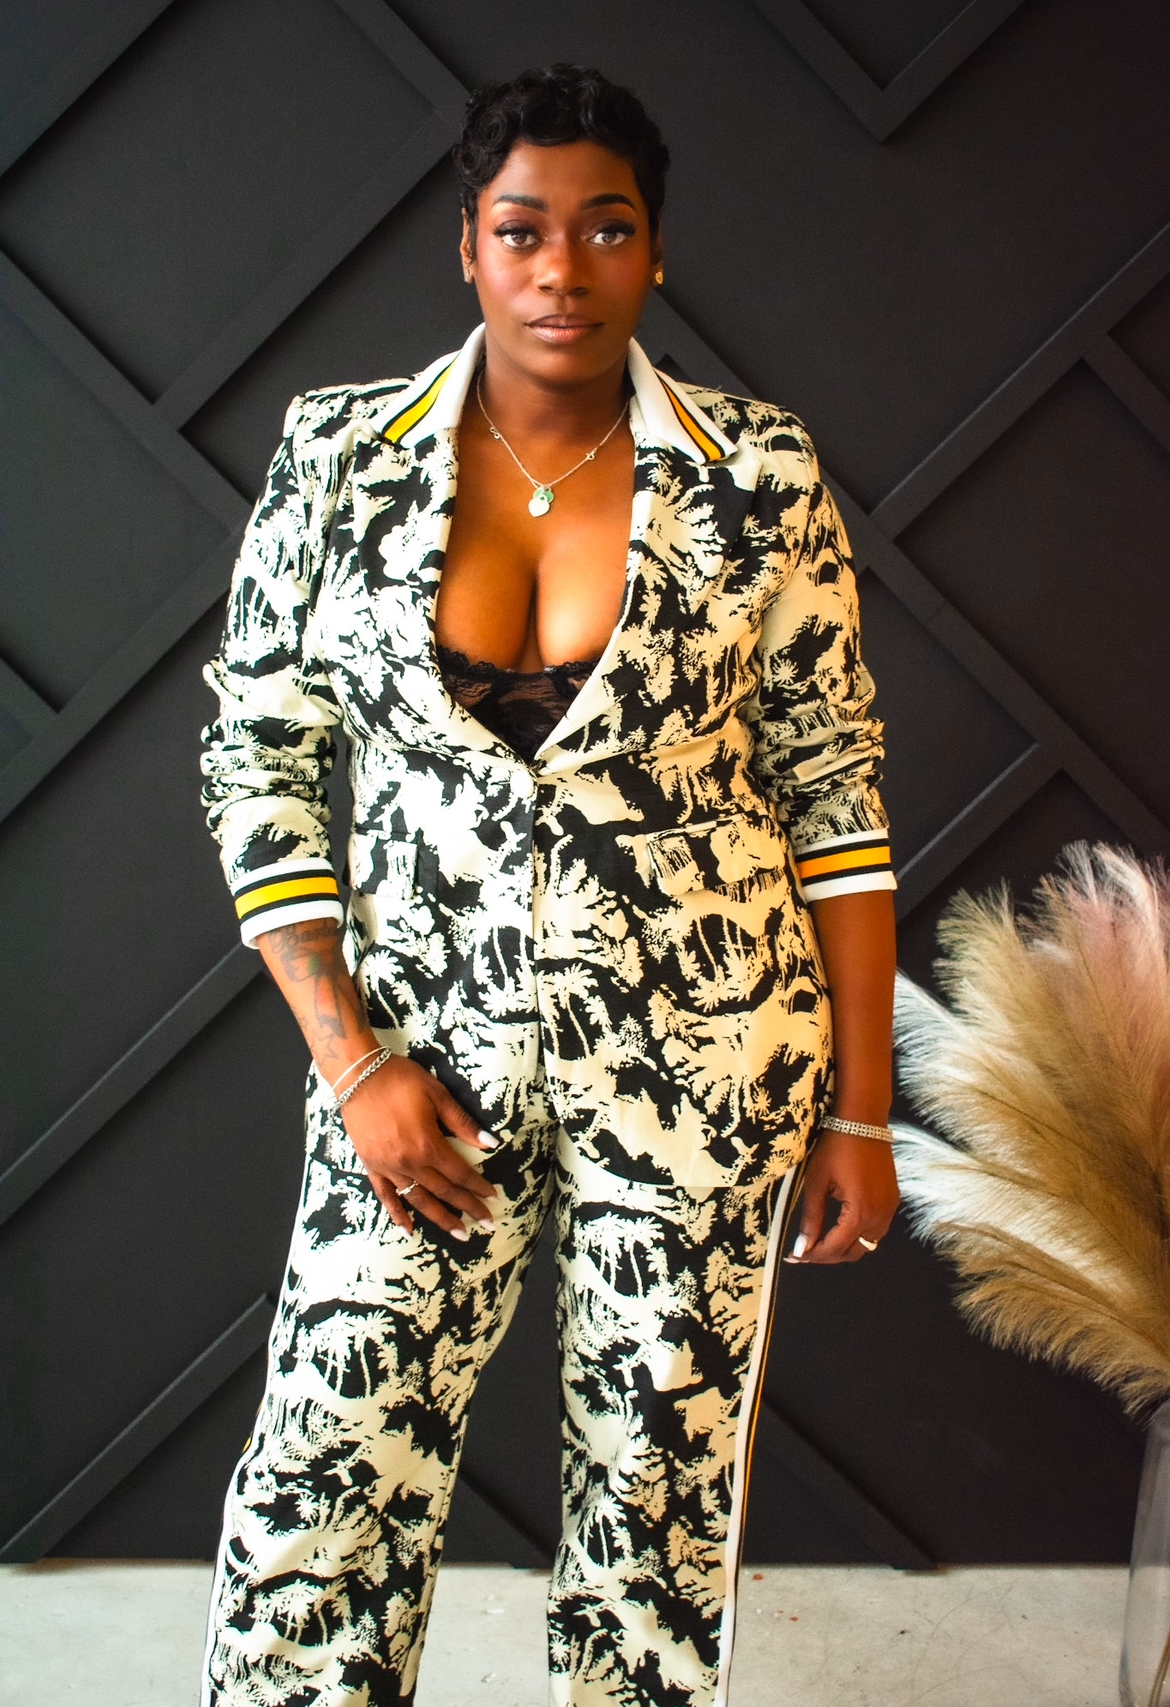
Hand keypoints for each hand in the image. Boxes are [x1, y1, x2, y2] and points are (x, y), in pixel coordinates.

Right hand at [340, 1055, 497, 1239]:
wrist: (358, 1076)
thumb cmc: (401, 1080)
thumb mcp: (437, 1095)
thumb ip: (463, 1122)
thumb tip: (490, 1143)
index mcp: (428, 1145)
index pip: (459, 1173)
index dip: (478, 1187)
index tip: (492, 1197)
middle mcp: (409, 1163)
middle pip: (444, 1192)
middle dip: (468, 1208)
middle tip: (487, 1223)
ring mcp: (388, 1168)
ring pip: (418, 1200)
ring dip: (440, 1219)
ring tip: (459, 1233)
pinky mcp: (371, 1166)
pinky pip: (386, 1196)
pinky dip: (398, 1215)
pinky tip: (409, 1230)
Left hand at [785, 1130, 898, 1263]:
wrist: (863, 1121)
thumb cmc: (836, 1147)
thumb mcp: (817, 1183)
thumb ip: (812, 1219)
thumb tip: (802, 1248)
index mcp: (860, 1212)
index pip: (835, 1248)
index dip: (814, 1255)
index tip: (796, 1256)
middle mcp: (880, 1216)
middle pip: (854, 1252)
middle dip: (828, 1255)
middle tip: (805, 1251)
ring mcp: (889, 1208)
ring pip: (867, 1243)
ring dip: (845, 1247)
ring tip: (820, 1241)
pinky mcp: (892, 1200)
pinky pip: (876, 1229)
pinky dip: (859, 1235)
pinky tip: (841, 1228)